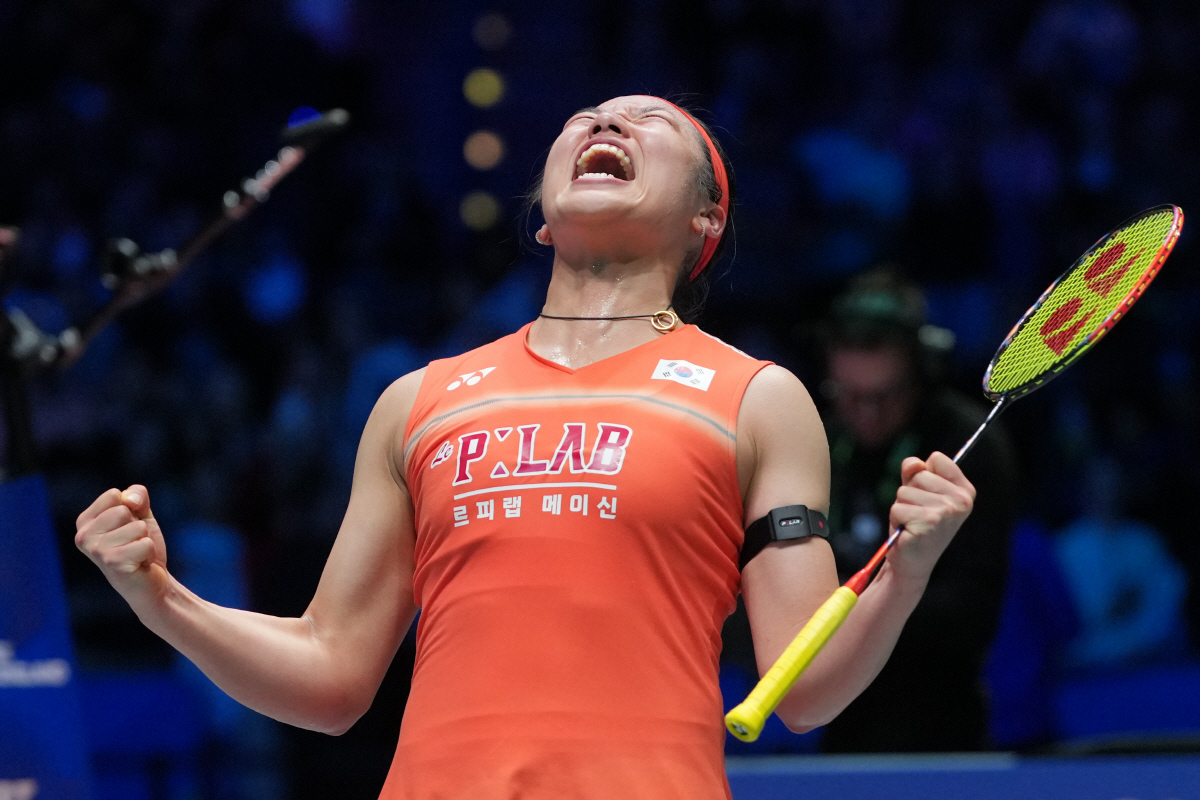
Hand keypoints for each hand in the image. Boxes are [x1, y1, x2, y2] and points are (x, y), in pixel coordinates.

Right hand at [75, 484, 169, 610]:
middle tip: (133, 543)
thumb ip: (137, 496)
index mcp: (85, 522)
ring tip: (136, 554)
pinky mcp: (113, 564)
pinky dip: (149, 553)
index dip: (131, 508)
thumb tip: (129, 500)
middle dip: (138, 525)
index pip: (114, 495)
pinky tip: (139, 564)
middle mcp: (84, 536)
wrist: (151, 582)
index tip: (128, 526)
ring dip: (144, 540)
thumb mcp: (141, 514)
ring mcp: (96, 551)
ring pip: (137, 527)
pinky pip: (146, 544)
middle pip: (124, 510)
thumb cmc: (140, 546)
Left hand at [886, 452, 974, 584]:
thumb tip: (914, 463)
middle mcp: (960, 501)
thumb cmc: (915, 526)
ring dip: (901, 507)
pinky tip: (907, 533)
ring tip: (912, 524)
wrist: (912, 564)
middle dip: (909, 493)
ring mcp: (945, 512)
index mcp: (964, 491)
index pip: (937, 458)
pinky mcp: (927, 523)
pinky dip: (896, 520)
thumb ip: (915, 472)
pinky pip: (897, 508)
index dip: (923, 473)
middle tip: (917, 515)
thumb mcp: (917, 493)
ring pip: (904, 491)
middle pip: (918, 474)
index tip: (926, 495)